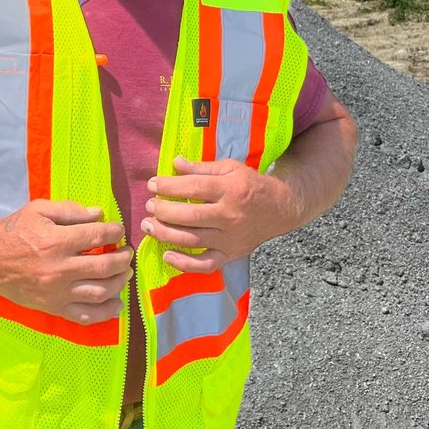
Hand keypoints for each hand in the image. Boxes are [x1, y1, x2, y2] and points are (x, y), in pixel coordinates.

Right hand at [0, 199, 132, 324]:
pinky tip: (117, 305)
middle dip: (123, 258)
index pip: (98, 236)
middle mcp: (60, 269)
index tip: (119, 230)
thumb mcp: (39, 210)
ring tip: (125, 272)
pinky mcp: (53, 307)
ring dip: (120, 282)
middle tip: (127, 252)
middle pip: (105, 266)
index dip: (115, 232)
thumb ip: (70, 210)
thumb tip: (99, 214)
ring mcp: (57, 292)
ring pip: (100, 292)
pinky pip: (84, 316)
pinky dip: (105, 313)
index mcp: (57, 241)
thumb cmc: (13, 231)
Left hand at [141, 156, 298, 274]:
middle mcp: (229, 216)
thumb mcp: (230, 168)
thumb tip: (175, 163)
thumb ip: (201, 168)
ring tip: (148, 226)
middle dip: (164, 211)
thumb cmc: (250, 185)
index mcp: (230, 190)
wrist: (280, 209)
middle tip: (149, 206)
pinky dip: (184, 264)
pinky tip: (167, 255)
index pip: (193, 187)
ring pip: (193, 240)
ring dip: (166, 234)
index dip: (169, 186)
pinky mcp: (230, 255)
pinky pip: (205, 265)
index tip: (152, 184)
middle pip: (190, 216)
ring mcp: (229, 238)